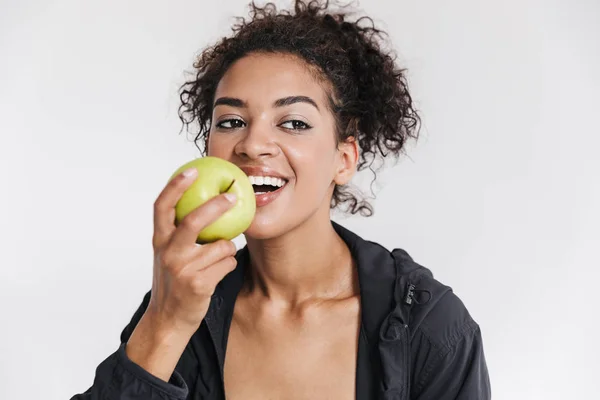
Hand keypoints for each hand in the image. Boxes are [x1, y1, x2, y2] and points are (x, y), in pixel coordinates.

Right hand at [148, 167, 237, 332]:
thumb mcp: (169, 254)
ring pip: (221, 245)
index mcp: (159, 240)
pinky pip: (227, 263)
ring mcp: (182, 269)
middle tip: (232, 196)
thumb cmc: (174, 281)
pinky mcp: (198, 284)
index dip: (176, 186)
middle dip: (215, 206)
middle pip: (193, 221)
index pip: (162, 206)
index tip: (192, 170)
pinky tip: (217, 273)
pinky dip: (228, 264)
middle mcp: (168, 252)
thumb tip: (207, 202)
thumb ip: (180, 232)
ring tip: (217, 259)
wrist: (168, 319)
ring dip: (228, 249)